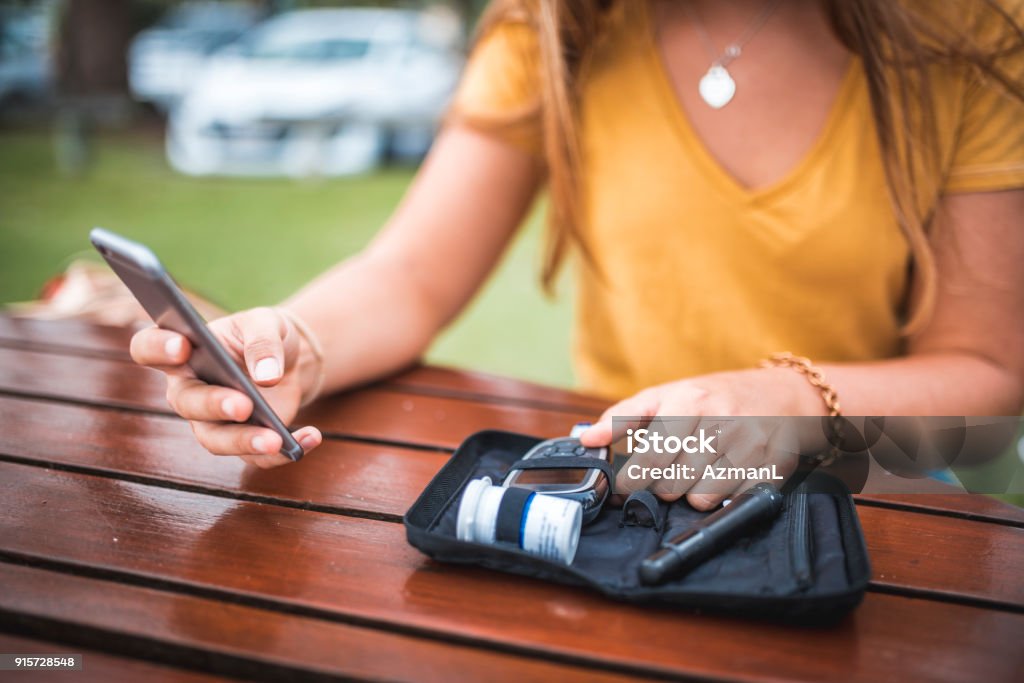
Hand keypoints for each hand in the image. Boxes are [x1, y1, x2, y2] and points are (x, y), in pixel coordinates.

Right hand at [130, 306, 322, 467]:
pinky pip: (256, 457)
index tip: (182, 346)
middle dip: (213, 405)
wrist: (290, 360)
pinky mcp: (242, 442)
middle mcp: (189, 389)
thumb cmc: (263, 335)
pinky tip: (311, 437)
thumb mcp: (267, 323)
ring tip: (276, 440)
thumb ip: (263, 341)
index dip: (157, 348)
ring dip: (244, 442)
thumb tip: (266, 376)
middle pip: (186, 403)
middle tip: (242, 405)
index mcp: (183, 349)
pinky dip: (284, 453)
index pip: (148, 348)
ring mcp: (212, 421)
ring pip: (215, 440)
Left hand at [579, 368, 821, 509]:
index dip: (632, 481)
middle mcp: (720, 422)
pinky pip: (732, 502)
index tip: (624, 488)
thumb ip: (623, 417)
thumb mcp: (665, 396)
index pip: (651, 457)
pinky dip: (723, 497)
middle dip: (663, 488)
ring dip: (693, 494)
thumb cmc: (713, 397)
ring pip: (702, 498)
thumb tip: (587, 438)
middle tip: (667, 476)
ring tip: (698, 473)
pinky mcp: (772, 467)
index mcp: (689, 402)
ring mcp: (749, 446)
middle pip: (673, 484)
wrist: (782, 394)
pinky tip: (725, 476)